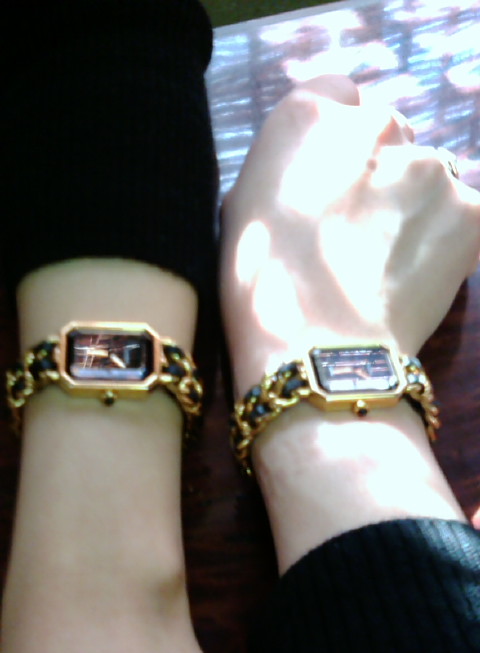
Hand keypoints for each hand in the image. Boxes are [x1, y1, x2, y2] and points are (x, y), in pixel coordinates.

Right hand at [221, 75, 479, 395]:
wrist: (315, 348)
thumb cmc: (260, 287)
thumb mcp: (242, 210)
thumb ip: (282, 174)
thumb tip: (307, 183)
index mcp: (307, 116)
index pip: (338, 95)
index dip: (337, 140)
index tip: (334, 180)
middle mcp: (374, 124)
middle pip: (389, 135)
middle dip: (380, 173)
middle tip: (362, 232)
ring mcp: (429, 167)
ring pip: (430, 179)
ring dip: (416, 209)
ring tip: (391, 268)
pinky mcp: (470, 212)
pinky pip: (464, 220)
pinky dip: (448, 244)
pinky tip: (418, 280)